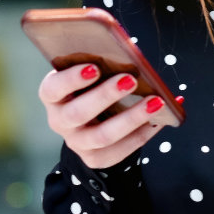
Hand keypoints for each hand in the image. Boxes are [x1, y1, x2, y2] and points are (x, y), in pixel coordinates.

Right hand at [39, 63, 168, 168]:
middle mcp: (60, 121)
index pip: (53, 88)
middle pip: (79, 113)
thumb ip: (97, 64)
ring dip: (131, 118)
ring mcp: (77, 142)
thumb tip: (128, 54)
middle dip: (106, 96)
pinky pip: (121, 149)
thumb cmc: (89, 88)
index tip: (94, 67)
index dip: (71, 79)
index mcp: (53, 96)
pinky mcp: (95, 158)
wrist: (87, 124)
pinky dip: (143, 133)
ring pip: (103, 135)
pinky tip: (160, 119)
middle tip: (130, 80)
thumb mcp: (86, 75)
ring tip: (155, 102)